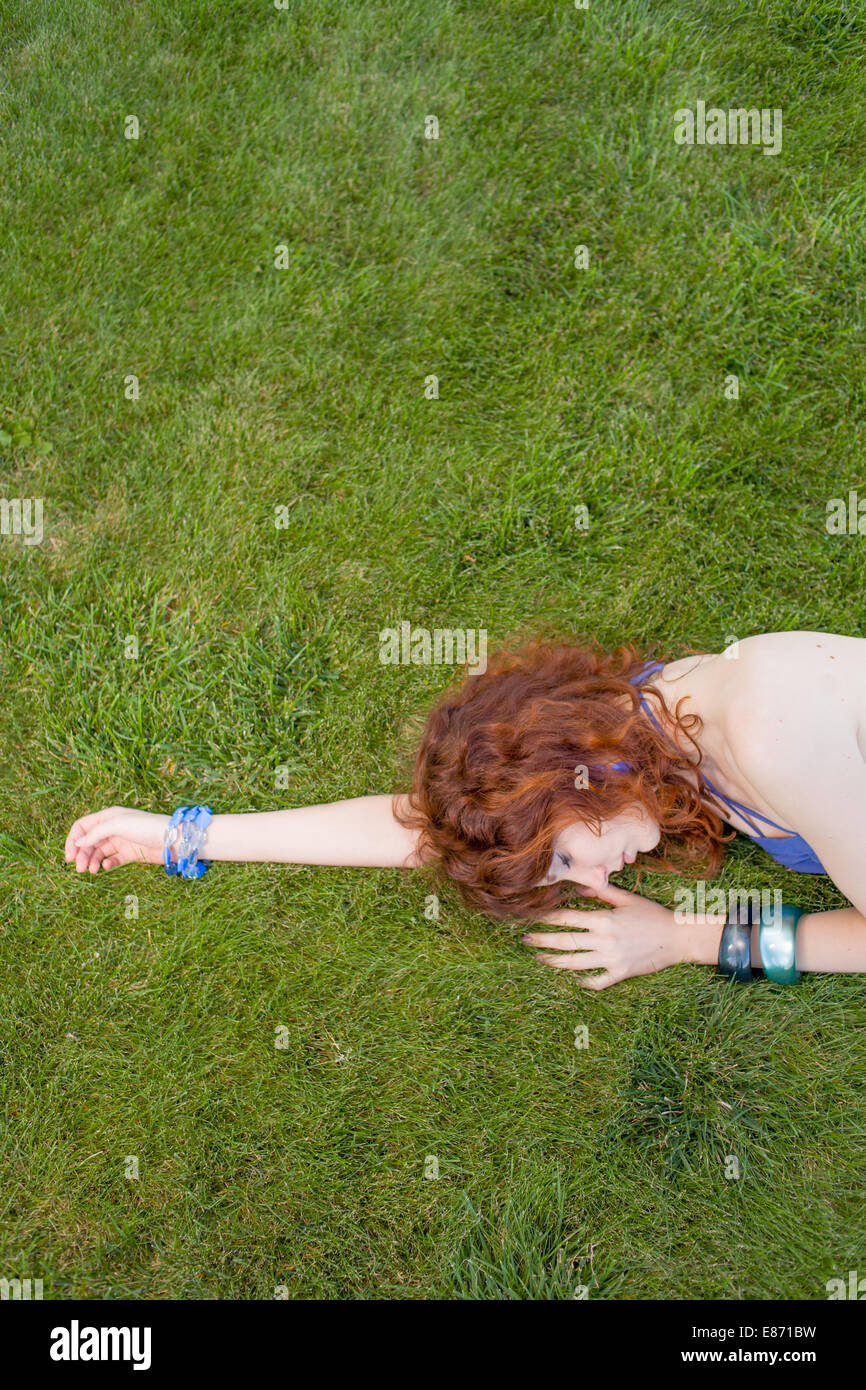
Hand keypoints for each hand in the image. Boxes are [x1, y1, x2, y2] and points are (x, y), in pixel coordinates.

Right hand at [64, 806, 168, 873]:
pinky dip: (106, 864)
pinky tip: (106, 868)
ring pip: (98, 852)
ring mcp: (121, 841)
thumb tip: (78, 843)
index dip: (73, 840)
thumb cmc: (147, 827)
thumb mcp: (119, 825)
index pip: (82, 826)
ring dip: (92, 861)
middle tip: (79, 869)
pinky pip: (112, 860)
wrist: (173, 840)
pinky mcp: (129, 853)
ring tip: (92, 871)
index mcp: (108, 816)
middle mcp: (112, 828)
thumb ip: (96, 833)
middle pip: (88, 841)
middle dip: (82, 854)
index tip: (69, 857)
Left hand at [522, 882, 682, 989]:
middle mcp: (604, 940)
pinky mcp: (620, 974)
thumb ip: (601, 892)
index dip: (548, 918)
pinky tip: (573, 979)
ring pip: (575, 963)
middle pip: (565, 941)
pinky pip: (597, 982)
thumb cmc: (652, 914)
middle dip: (542, 940)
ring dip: (555, 961)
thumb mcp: (627, 898)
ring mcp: (611, 959)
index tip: (533, 917)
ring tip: (539, 958)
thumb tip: (578, 888)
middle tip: (524, 940)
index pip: (567, 918)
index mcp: (604, 919)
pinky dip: (584, 982)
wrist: (678, 938)